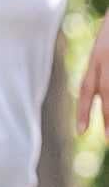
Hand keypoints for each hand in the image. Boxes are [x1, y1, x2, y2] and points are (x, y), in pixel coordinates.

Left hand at [78, 19, 108, 136]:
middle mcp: (106, 55)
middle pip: (106, 90)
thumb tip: (99, 92)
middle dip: (106, 116)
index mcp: (97, 56)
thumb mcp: (105, 46)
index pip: (88, 87)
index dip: (83, 110)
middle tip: (108, 139)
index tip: (81, 132)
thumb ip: (102, 62)